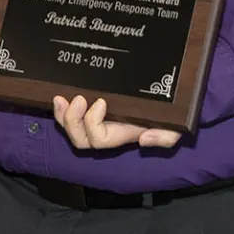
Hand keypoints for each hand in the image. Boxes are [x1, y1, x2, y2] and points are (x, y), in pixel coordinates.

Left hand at [53, 94, 181, 149]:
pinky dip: (61, 109)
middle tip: (78, 100)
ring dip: (63, 115)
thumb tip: (145, 139)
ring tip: (62, 99)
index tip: (100, 102)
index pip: (99, 140)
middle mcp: (106, 129)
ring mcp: (96, 119)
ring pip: (71, 129)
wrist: (167, 94)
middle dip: (72, 121)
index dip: (92, 124)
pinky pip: (69, 116)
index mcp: (121, 134)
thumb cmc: (169, 113)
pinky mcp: (90, 105)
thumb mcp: (174, 127)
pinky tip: (59, 96)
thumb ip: (165, 138)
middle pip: (80, 139)